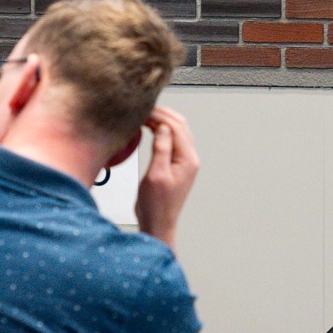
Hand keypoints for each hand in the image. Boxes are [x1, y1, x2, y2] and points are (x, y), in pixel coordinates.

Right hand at [134, 105, 198, 247]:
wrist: (158, 224)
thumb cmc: (156, 205)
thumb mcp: (156, 175)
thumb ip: (161, 148)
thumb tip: (162, 127)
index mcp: (188, 159)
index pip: (176, 127)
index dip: (160, 115)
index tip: (143, 109)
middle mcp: (190, 158)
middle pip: (180, 125)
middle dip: (162, 114)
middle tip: (143, 109)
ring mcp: (185, 161)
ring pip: (177, 131)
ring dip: (162, 120)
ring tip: (144, 115)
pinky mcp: (177, 164)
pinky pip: (172, 140)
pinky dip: (161, 130)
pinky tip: (149, 128)